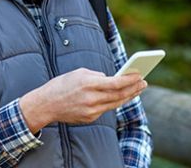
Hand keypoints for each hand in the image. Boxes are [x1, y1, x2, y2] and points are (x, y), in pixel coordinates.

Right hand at [19, 68, 146, 132]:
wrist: (46, 104)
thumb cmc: (62, 85)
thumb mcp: (79, 73)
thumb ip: (96, 75)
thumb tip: (111, 79)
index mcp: (88, 84)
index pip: (116, 83)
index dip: (130, 80)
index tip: (139, 75)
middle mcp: (91, 98)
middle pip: (119, 94)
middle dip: (133, 88)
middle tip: (144, 82)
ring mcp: (91, 110)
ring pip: (115, 103)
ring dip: (128, 96)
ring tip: (137, 90)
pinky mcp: (90, 118)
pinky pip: (105, 108)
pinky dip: (114, 102)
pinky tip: (121, 97)